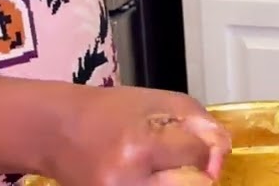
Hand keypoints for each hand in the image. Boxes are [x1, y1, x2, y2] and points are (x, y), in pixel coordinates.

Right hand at [41, 85, 229, 185]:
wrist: (57, 131)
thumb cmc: (112, 111)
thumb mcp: (163, 101)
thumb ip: (201, 123)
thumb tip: (222, 153)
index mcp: (142, 146)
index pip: (199, 156)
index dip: (204, 148)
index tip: (194, 144)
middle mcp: (127, 180)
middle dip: (197, 175)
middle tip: (184, 164)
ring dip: (180, 183)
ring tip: (164, 169)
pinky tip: (152, 176)